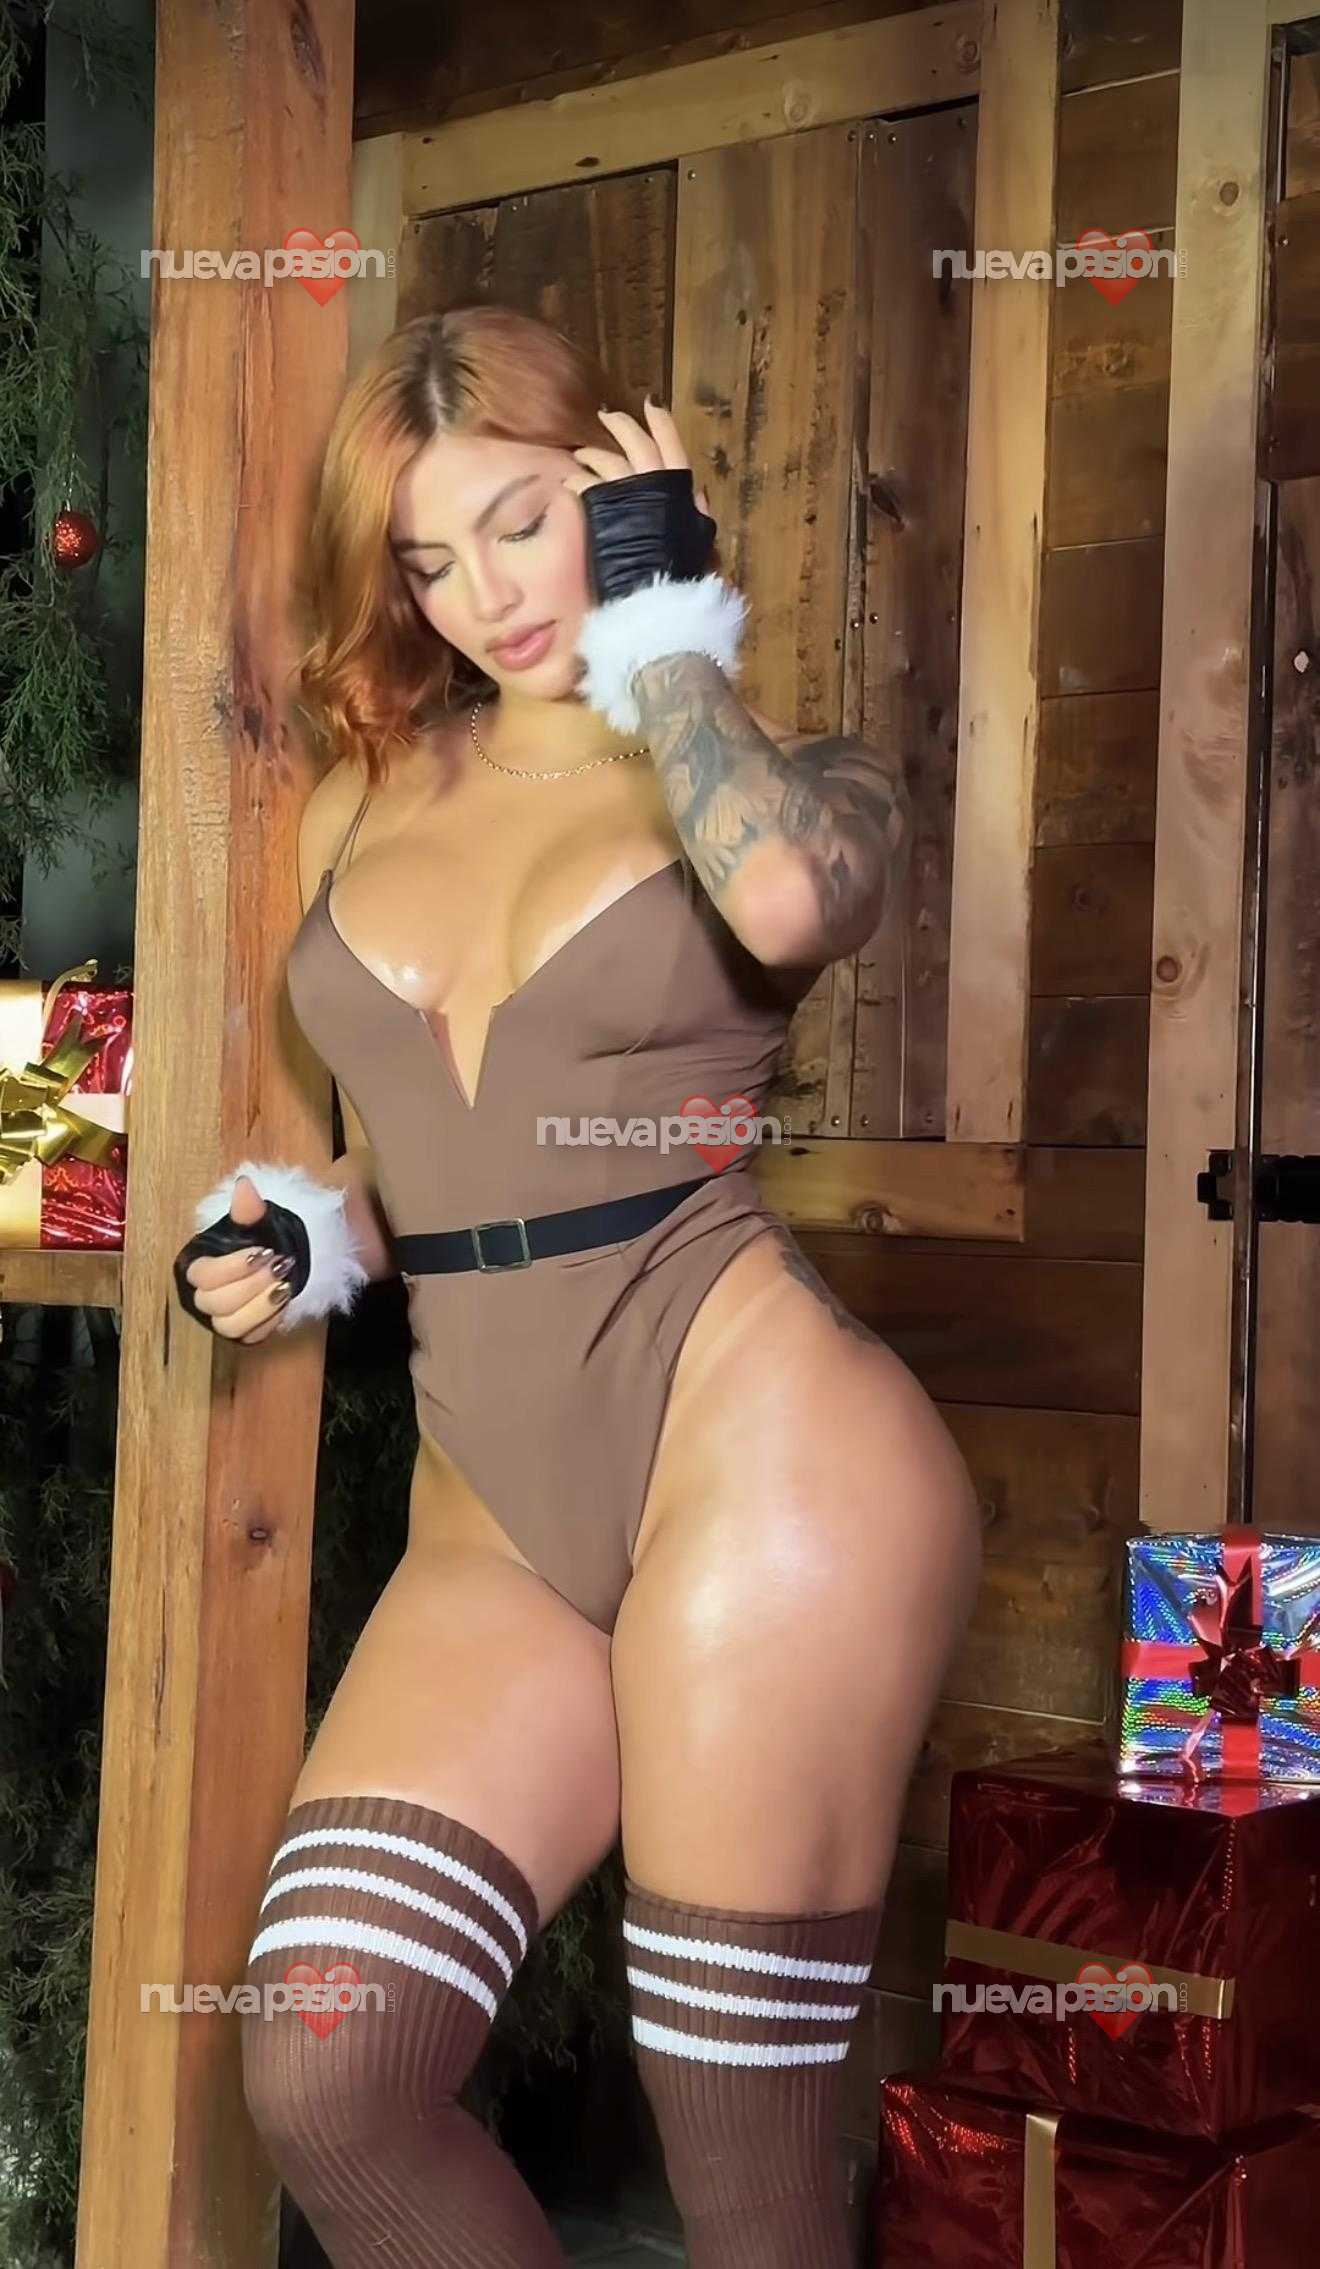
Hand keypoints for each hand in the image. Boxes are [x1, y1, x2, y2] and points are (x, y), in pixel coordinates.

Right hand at [174, 1172, 298, 1344]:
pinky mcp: (241, 1335)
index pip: (201, 1275)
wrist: (278, 1259)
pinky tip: (283, 1301)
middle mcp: (202, 1296)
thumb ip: (248, 1209)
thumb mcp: (256, 1222)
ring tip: (285, 1286)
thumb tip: (245, 1186)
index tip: (262, 1252)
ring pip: (229, 1326)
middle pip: (214, 1303)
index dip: (232, 1267)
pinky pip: (250, 1338)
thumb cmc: (259, 1239)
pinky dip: (268, 1322)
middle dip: (251, 1286)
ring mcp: (220, 1319)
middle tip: (279, 1267)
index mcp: (196, 1265)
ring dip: (260, 1307)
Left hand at [567, 398, 717, 604]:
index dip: (661, 423)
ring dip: (592, 453)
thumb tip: (696, 492)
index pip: (671, 445)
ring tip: (580, 455)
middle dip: (620, 424)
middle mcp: (652, 482)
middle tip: (606, 416)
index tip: (650, 404)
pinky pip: (584, 484)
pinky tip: (569, 482)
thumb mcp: (699, 539)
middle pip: (635, 442)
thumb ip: (696, 512)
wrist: (655, 592)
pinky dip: (576, 481)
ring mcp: (624, 492)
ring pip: (606, 460)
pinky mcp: (599, 507)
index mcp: (678, 488)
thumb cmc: (681, 570)